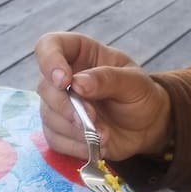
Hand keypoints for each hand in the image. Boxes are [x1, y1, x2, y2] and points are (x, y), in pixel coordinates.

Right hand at [34, 32, 171, 161]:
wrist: (145, 127)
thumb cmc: (140, 96)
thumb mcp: (134, 82)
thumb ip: (108, 79)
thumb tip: (77, 83)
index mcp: (80, 53)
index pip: (49, 46)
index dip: (50, 61)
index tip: (64, 81)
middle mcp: (64, 78)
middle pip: (45, 87)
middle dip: (66, 106)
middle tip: (91, 118)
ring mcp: (58, 106)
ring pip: (48, 117)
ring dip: (75, 129)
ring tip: (103, 134)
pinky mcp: (59, 131)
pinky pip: (55, 140)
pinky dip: (76, 145)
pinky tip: (95, 143)